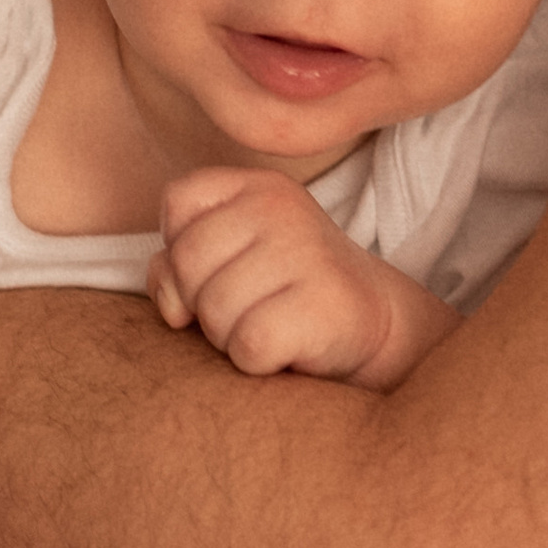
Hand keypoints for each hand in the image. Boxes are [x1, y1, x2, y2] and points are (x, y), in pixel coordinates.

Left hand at [150, 169, 459, 389]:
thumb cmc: (285, 293)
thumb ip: (178, 266)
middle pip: (186, 261)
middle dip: (201, 301)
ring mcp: (305, 252)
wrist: (375, 324)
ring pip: (213, 310)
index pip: (178, 202)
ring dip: (229, 337)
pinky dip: (256, 361)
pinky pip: (248, 345)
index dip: (182, 247)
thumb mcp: (229, 263)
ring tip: (268, 325)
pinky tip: (284, 349)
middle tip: (246, 308)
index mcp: (258, 187)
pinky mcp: (321, 305)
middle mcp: (281, 208)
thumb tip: (172, 308)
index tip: (221, 267)